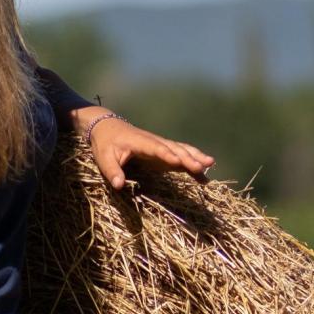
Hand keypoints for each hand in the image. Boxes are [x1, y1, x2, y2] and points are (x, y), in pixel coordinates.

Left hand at [83, 114, 214, 191]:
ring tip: (210, 164)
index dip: (167, 155)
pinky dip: (193, 161)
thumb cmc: (105, 143)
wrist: (108, 127)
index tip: (178, 162)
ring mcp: (161, 146)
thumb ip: (112, 171)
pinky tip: (205, 170)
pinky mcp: (163, 152)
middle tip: (201, 166)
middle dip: (188, 157)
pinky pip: (181, 155)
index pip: (155, 148)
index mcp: (140, 142)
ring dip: (195, 156)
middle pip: (174, 149)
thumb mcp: (103, 157)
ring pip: (181, 150)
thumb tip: (119, 186)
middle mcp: (154, 142)